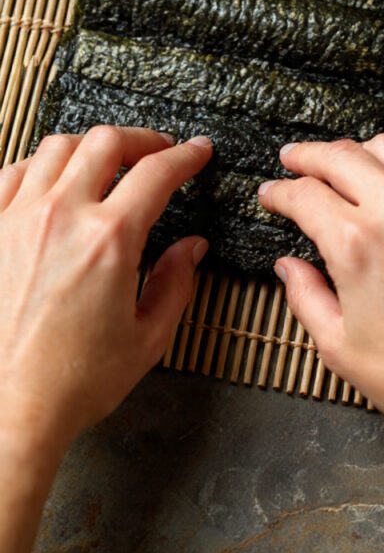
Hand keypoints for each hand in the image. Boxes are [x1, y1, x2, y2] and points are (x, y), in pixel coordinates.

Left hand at [0, 128, 211, 552]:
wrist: (6, 412)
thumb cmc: (72, 383)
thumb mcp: (148, 337)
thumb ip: (176, 282)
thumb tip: (191, 247)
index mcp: (110, 240)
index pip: (158, 172)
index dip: (186, 155)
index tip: (197, 152)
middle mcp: (62, 218)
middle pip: (106, 142)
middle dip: (142, 140)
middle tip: (157, 150)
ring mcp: (16, 220)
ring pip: (56, 148)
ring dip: (90, 147)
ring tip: (105, 161)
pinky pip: (11, 173)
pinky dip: (38, 166)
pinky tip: (52, 181)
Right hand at [258, 133, 383, 552]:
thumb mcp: (339, 346)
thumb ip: (305, 297)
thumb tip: (288, 267)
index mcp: (356, 245)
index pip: (304, 194)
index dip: (279, 191)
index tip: (271, 194)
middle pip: (342, 156)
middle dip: (309, 156)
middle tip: (295, 160)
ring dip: (361, 150)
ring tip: (348, 161)